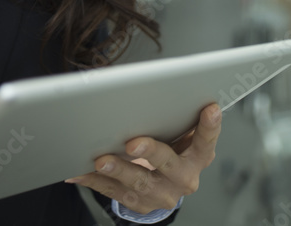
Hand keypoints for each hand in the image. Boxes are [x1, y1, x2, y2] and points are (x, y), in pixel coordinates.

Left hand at [65, 103, 221, 213]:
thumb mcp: (183, 134)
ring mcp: (162, 194)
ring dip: (117, 170)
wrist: (167, 184)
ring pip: (138, 183)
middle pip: (168, 164)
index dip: (209, 126)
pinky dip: (96, 181)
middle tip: (132, 143)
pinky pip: (115, 193)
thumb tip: (157, 87)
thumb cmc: (174, 149)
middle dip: (150, 152)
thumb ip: (178, 116)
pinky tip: (81, 172)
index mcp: (198, 157)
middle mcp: (184, 178)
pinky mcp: (141, 204)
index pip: (207, 141)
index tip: (209, 109)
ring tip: (100, 160)